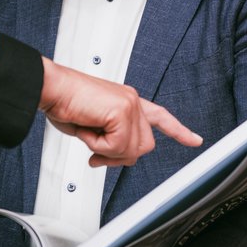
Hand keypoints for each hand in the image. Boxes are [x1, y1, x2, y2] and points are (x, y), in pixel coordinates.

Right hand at [39, 57, 201, 165]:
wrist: (51, 88)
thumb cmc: (64, 103)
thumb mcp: (92, 128)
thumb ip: (109, 141)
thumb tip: (113, 157)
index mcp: (127, 102)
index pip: (160, 117)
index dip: (178, 131)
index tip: (195, 140)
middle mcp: (132, 101)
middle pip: (144, 146)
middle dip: (119, 155)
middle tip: (96, 152)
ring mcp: (130, 105)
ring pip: (130, 149)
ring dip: (105, 150)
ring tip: (88, 132)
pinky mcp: (122, 110)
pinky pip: (116, 145)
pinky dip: (97, 145)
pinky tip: (88, 128)